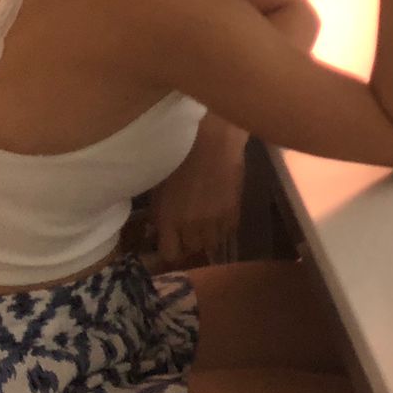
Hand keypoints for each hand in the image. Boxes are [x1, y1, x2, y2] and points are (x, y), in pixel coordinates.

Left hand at [150, 116, 247, 265]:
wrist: (212, 138)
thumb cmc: (178, 155)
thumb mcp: (159, 187)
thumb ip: (160, 212)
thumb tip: (159, 230)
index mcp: (167, 218)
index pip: (170, 253)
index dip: (171, 251)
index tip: (172, 244)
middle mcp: (190, 224)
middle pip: (192, 249)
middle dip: (190, 242)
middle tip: (189, 231)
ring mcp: (214, 219)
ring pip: (212, 243)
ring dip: (208, 236)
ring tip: (206, 224)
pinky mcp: (233, 209)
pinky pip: (228, 230)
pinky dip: (224, 227)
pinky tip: (220, 216)